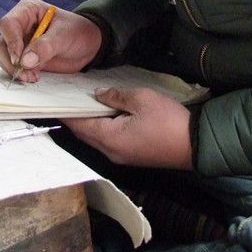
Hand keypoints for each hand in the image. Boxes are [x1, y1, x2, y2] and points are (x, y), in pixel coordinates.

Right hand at [0, 0, 101, 81]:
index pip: (8, 24)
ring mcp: (21, 41)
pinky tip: (34, 77)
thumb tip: (25, 61)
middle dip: (12, 60)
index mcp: (28, 10)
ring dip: (16, 70)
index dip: (11, 41)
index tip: (19, 59)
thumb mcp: (64, 36)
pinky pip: (14, 66)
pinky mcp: (25, 56)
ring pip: (5, 56)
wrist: (89, 45)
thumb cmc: (78, 32)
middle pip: (3, 42)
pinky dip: (21, 73)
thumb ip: (45, 46)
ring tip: (32, 77)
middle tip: (25, 73)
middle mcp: (21, 25)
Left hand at [63, 87, 193, 169]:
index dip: (66, 112)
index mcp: (110, 138)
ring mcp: (121, 156)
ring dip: (89, 122)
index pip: (79, 125)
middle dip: (75, 117)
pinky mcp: (131, 155)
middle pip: (85, 134)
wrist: (196, 145)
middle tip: (67, 97)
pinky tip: (105, 113)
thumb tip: (98, 95)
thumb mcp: (142, 100)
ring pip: (96, 138)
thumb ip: (117, 96)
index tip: (54, 100)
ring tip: (84, 102)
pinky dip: (102, 127)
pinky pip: (108, 140)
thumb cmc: (169, 121)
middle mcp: (111, 151)